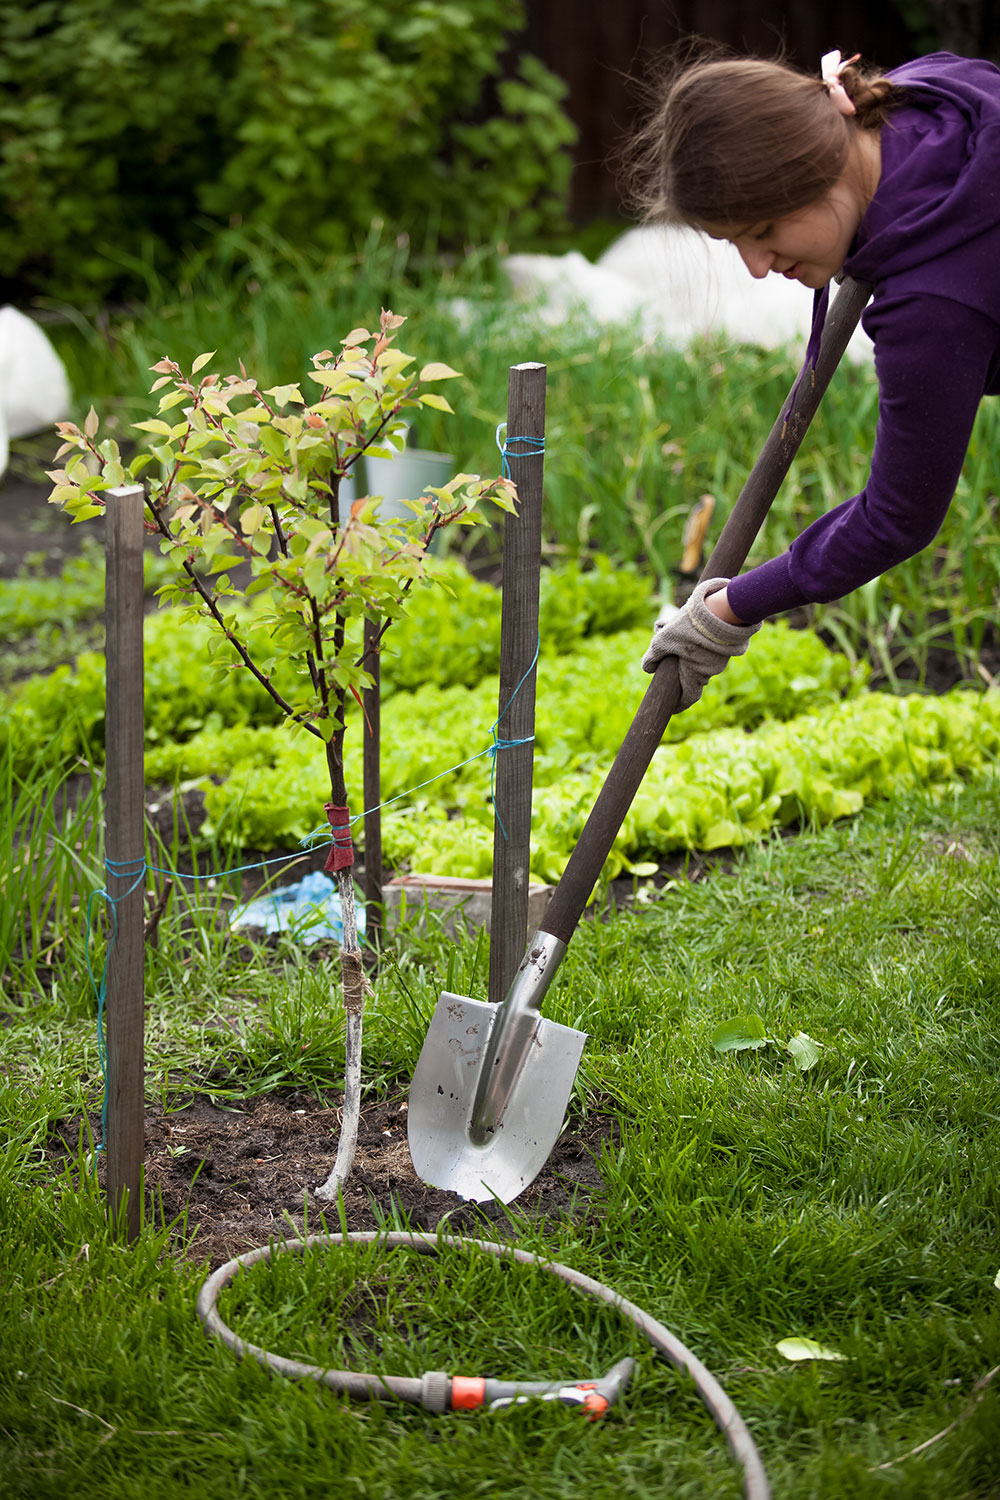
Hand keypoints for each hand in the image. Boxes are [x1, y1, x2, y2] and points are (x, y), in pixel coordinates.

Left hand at [642, 577, 759, 708]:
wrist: (720, 610)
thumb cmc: (688, 629)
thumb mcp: (661, 641)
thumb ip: (652, 657)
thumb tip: (648, 669)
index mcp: (695, 675)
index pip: (689, 698)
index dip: (679, 704)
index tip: (672, 706)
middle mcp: (710, 671)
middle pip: (692, 676)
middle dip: (678, 668)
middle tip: (667, 656)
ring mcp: (721, 658)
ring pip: (699, 659)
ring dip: (686, 650)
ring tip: (672, 628)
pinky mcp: (725, 644)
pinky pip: (708, 649)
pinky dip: (697, 642)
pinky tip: (688, 624)